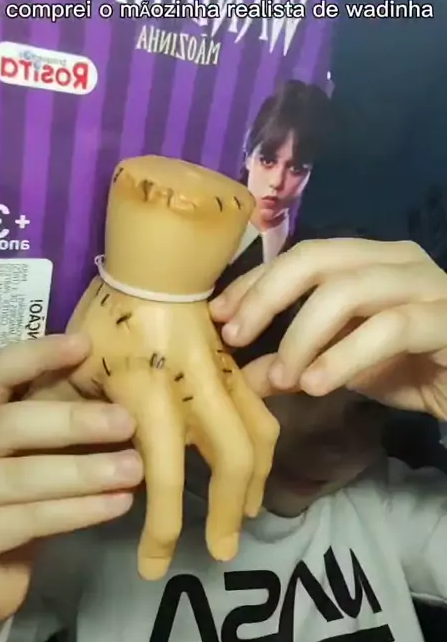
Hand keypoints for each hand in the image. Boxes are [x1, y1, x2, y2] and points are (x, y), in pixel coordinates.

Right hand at [0, 334, 142, 641]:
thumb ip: (51, 431)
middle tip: (127, 421)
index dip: (33, 357)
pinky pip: (26, 520)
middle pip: (5, 425)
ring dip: (83, 471)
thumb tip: (117, 398)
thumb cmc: (9, 509)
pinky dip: (76, 511)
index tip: (83, 345)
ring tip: (133, 469)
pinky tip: (115, 505)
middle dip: (71, 421)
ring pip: (19, 475)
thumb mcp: (27, 460)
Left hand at [33, 278, 278, 580]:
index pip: (162, 477)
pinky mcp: (238, 371)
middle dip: (228, 513)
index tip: (153, 567)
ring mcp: (224, 380)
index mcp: (147, 396)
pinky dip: (263, 450)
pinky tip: (255, 470)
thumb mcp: (77, 372)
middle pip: (230, 462)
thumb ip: (83, 424)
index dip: (162, 530)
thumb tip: (95, 473)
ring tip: (246, 516)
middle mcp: (194, 393)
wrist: (156, 265)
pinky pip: (262, 415)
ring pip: (257, 439)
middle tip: (222, 552)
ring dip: (254, 484)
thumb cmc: (106, 318)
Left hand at [210, 239, 446, 418]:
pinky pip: (389, 328)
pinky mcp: (445, 318)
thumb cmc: (411, 369)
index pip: (298, 256)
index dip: (254, 283)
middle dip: (267, 297)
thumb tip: (241, 376)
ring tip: (283, 378)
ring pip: (348, 290)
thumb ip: (294, 364)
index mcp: (366, 260)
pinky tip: (316, 385)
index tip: (217, 316)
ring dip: (303, 335)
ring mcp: (424, 283)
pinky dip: (344, 357)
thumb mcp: (340, 367)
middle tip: (234, 338)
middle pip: (316, 259)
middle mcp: (394, 259)